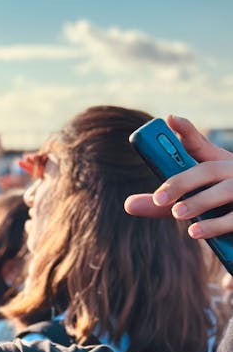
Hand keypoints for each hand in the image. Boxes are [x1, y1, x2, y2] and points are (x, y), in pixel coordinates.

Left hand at [124, 115, 232, 240]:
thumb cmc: (217, 210)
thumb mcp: (190, 202)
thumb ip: (163, 203)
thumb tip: (128, 204)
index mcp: (218, 164)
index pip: (201, 145)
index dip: (187, 132)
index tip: (170, 119)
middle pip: (208, 169)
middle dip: (182, 181)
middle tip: (159, 198)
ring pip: (224, 190)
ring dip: (198, 201)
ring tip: (176, 213)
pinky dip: (214, 225)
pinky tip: (194, 232)